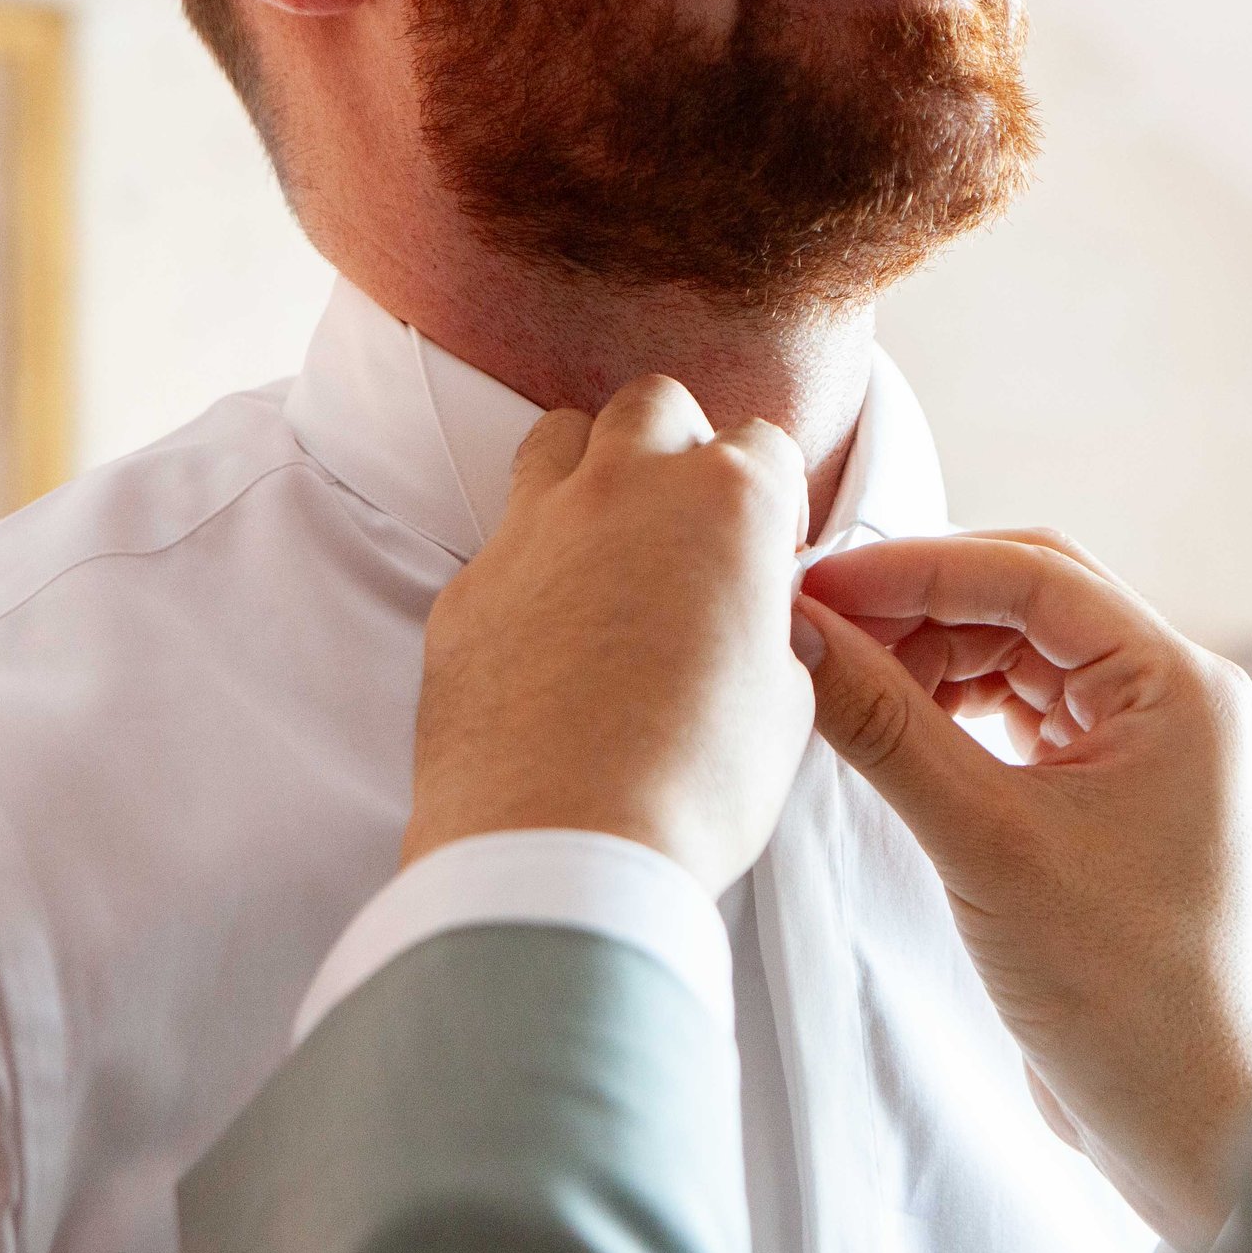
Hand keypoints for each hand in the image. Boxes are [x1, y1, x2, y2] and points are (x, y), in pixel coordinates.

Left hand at [405, 376, 814, 895]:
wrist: (559, 847)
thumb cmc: (695, 785)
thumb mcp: (786, 699)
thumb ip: (769, 626)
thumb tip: (753, 619)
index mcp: (727, 501)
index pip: (762, 444)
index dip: (771, 500)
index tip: (766, 554)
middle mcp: (625, 488)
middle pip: (654, 404)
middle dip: (677, 446)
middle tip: (687, 528)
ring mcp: (532, 528)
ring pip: (559, 438)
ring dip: (591, 469)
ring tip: (609, 548)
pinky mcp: (465, 586)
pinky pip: (502, 543)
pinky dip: (531, 568)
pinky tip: (547, 639)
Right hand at [797, 531, 1251, 1251]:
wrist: (1191, 1125)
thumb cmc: (1124, 990)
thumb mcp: (987, 843)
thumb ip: (888, 727)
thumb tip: (798, 634)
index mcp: (1176, 685)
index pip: (1032, 574)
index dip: (914, 569)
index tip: (814, 588)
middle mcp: (1168, 699)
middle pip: (1024, 601)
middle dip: (916, 607)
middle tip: (813, 628)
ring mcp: (1139, 750)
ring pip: (1014, 657)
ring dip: (926, 659)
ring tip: (838, 683)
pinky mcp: (1103, 802)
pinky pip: (1015, 717)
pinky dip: (946, 712)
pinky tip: (887, 730)